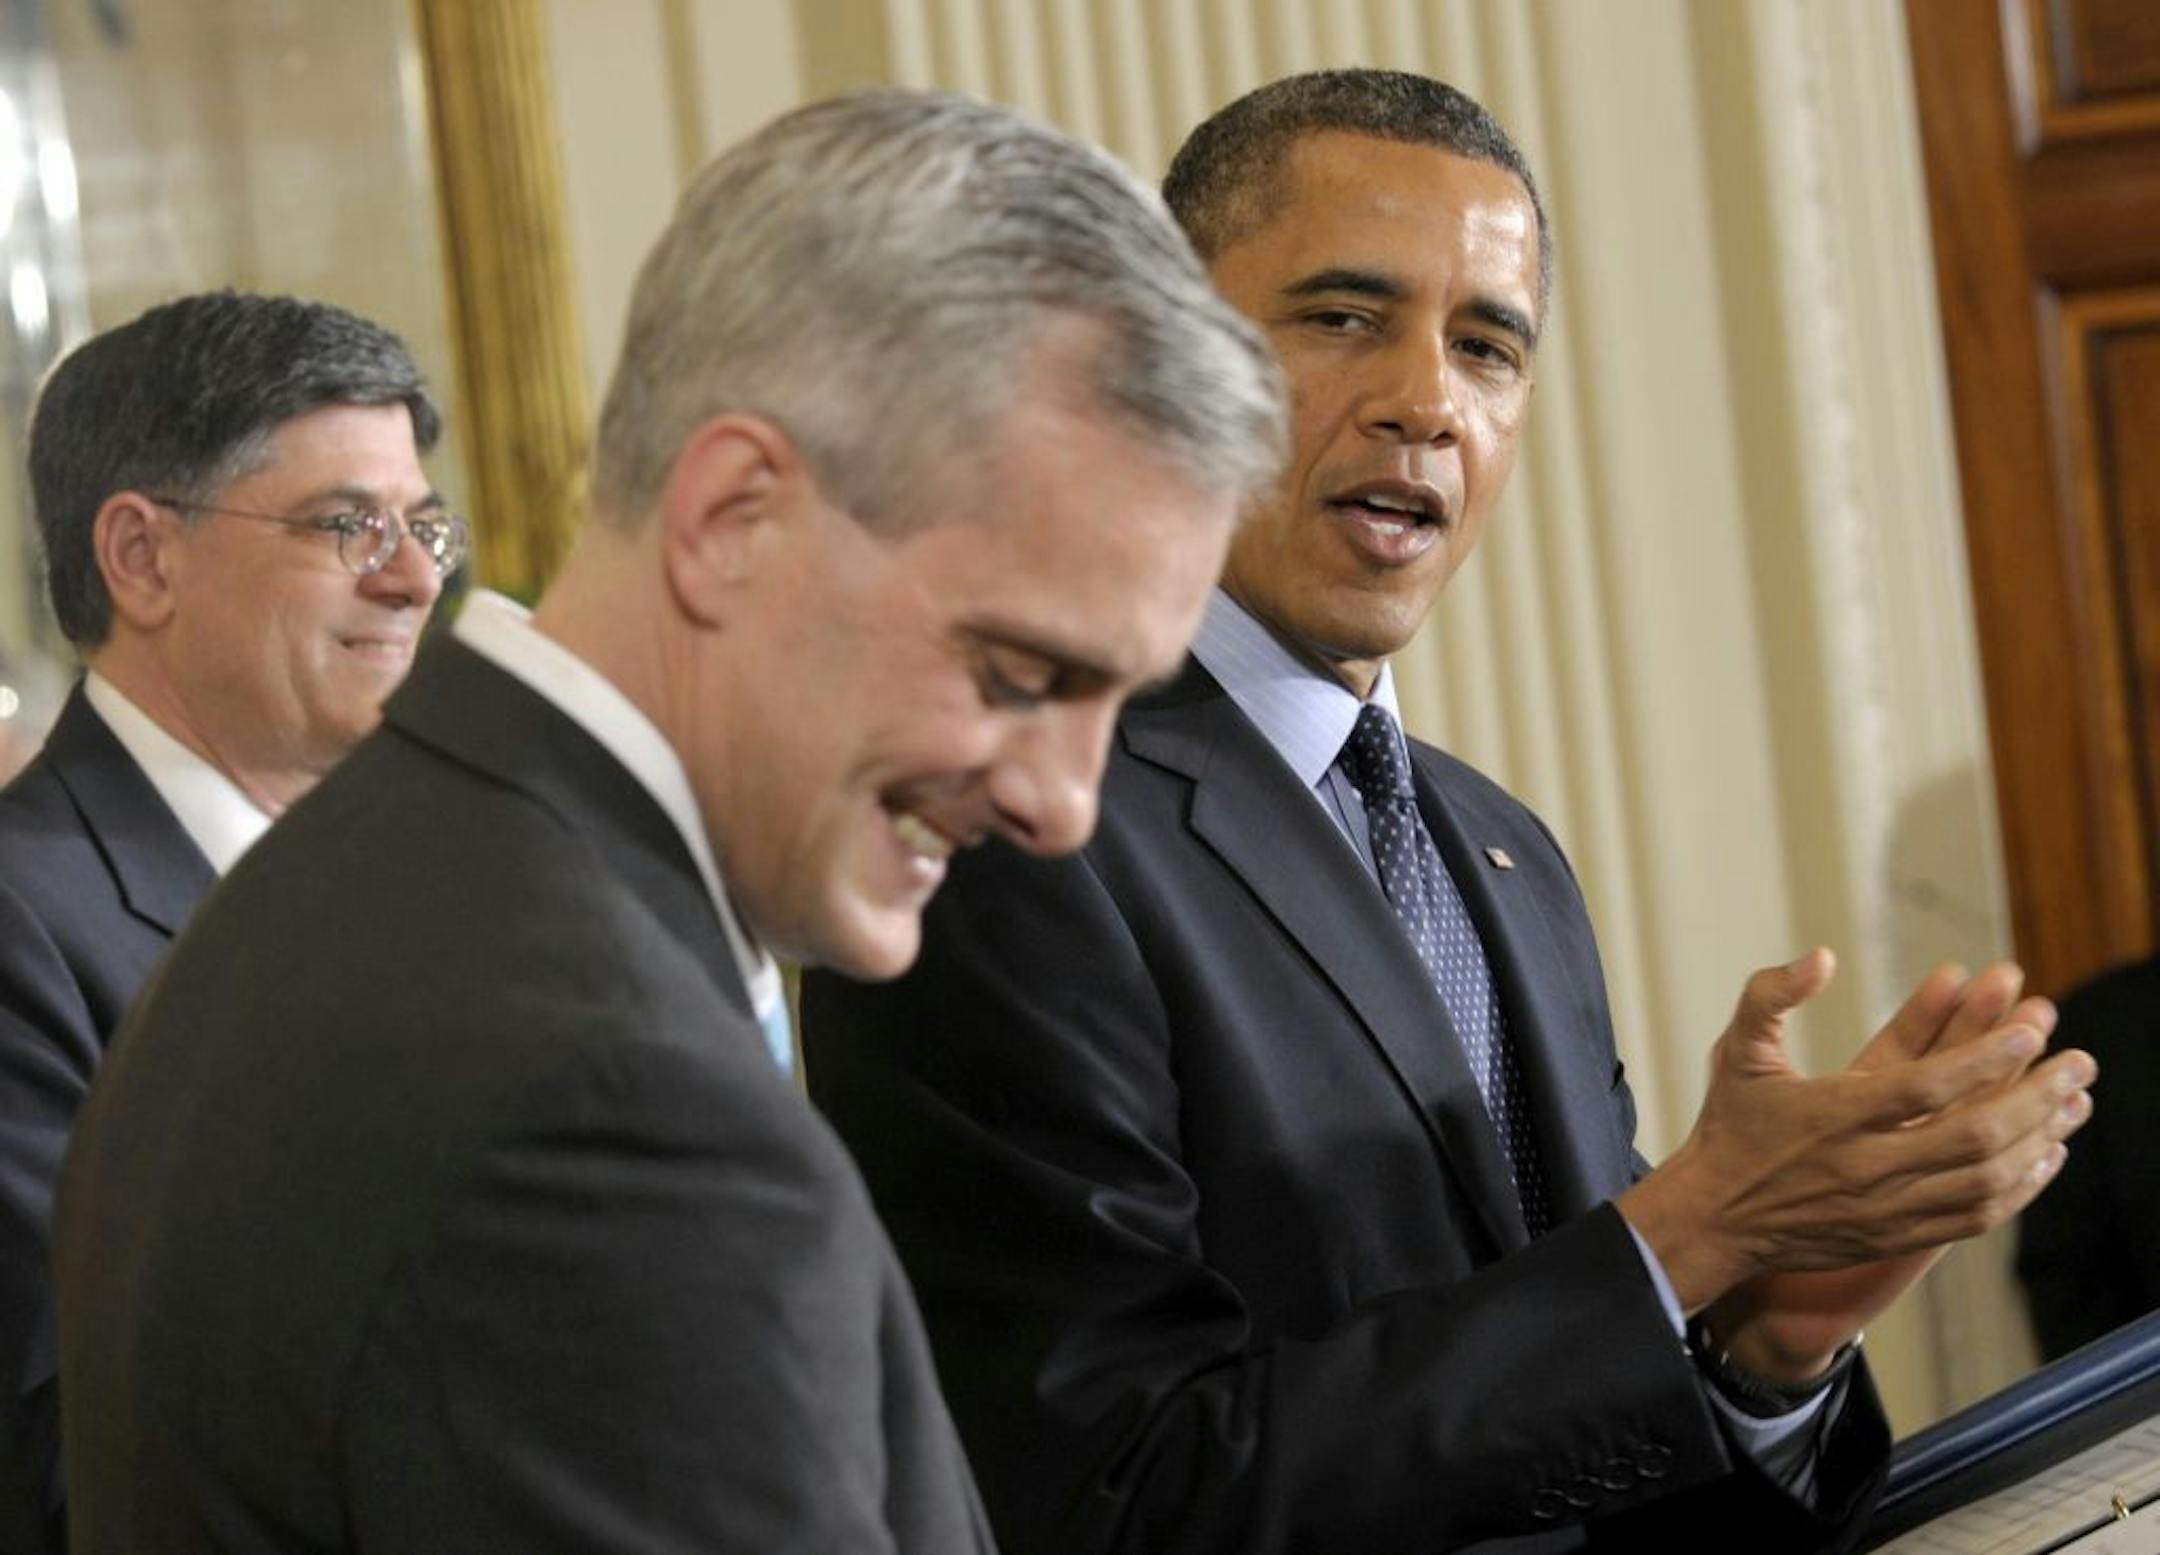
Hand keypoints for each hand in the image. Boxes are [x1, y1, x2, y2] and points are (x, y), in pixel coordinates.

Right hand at [1618, 950, 2094, 1359]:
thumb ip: (1770, 995)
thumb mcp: (1736, 1051)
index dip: (1986, 1056)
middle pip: (1973, 1135)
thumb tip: (1822, 956)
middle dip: (2037, 1096)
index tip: (2030, 1029)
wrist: (1715, 1219)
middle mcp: (1864, 1165)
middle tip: (2080, 1062)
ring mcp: (1885, 1208)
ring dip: (2039, 1139)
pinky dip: (2020, 1187)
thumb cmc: (1731, 1127)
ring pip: (1984, 1179)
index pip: (1925, 1084)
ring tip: (2074, 1103)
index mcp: (1832, 1115)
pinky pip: (1975, 1216)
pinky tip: (2045, 1156)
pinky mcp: (1896, 1236)